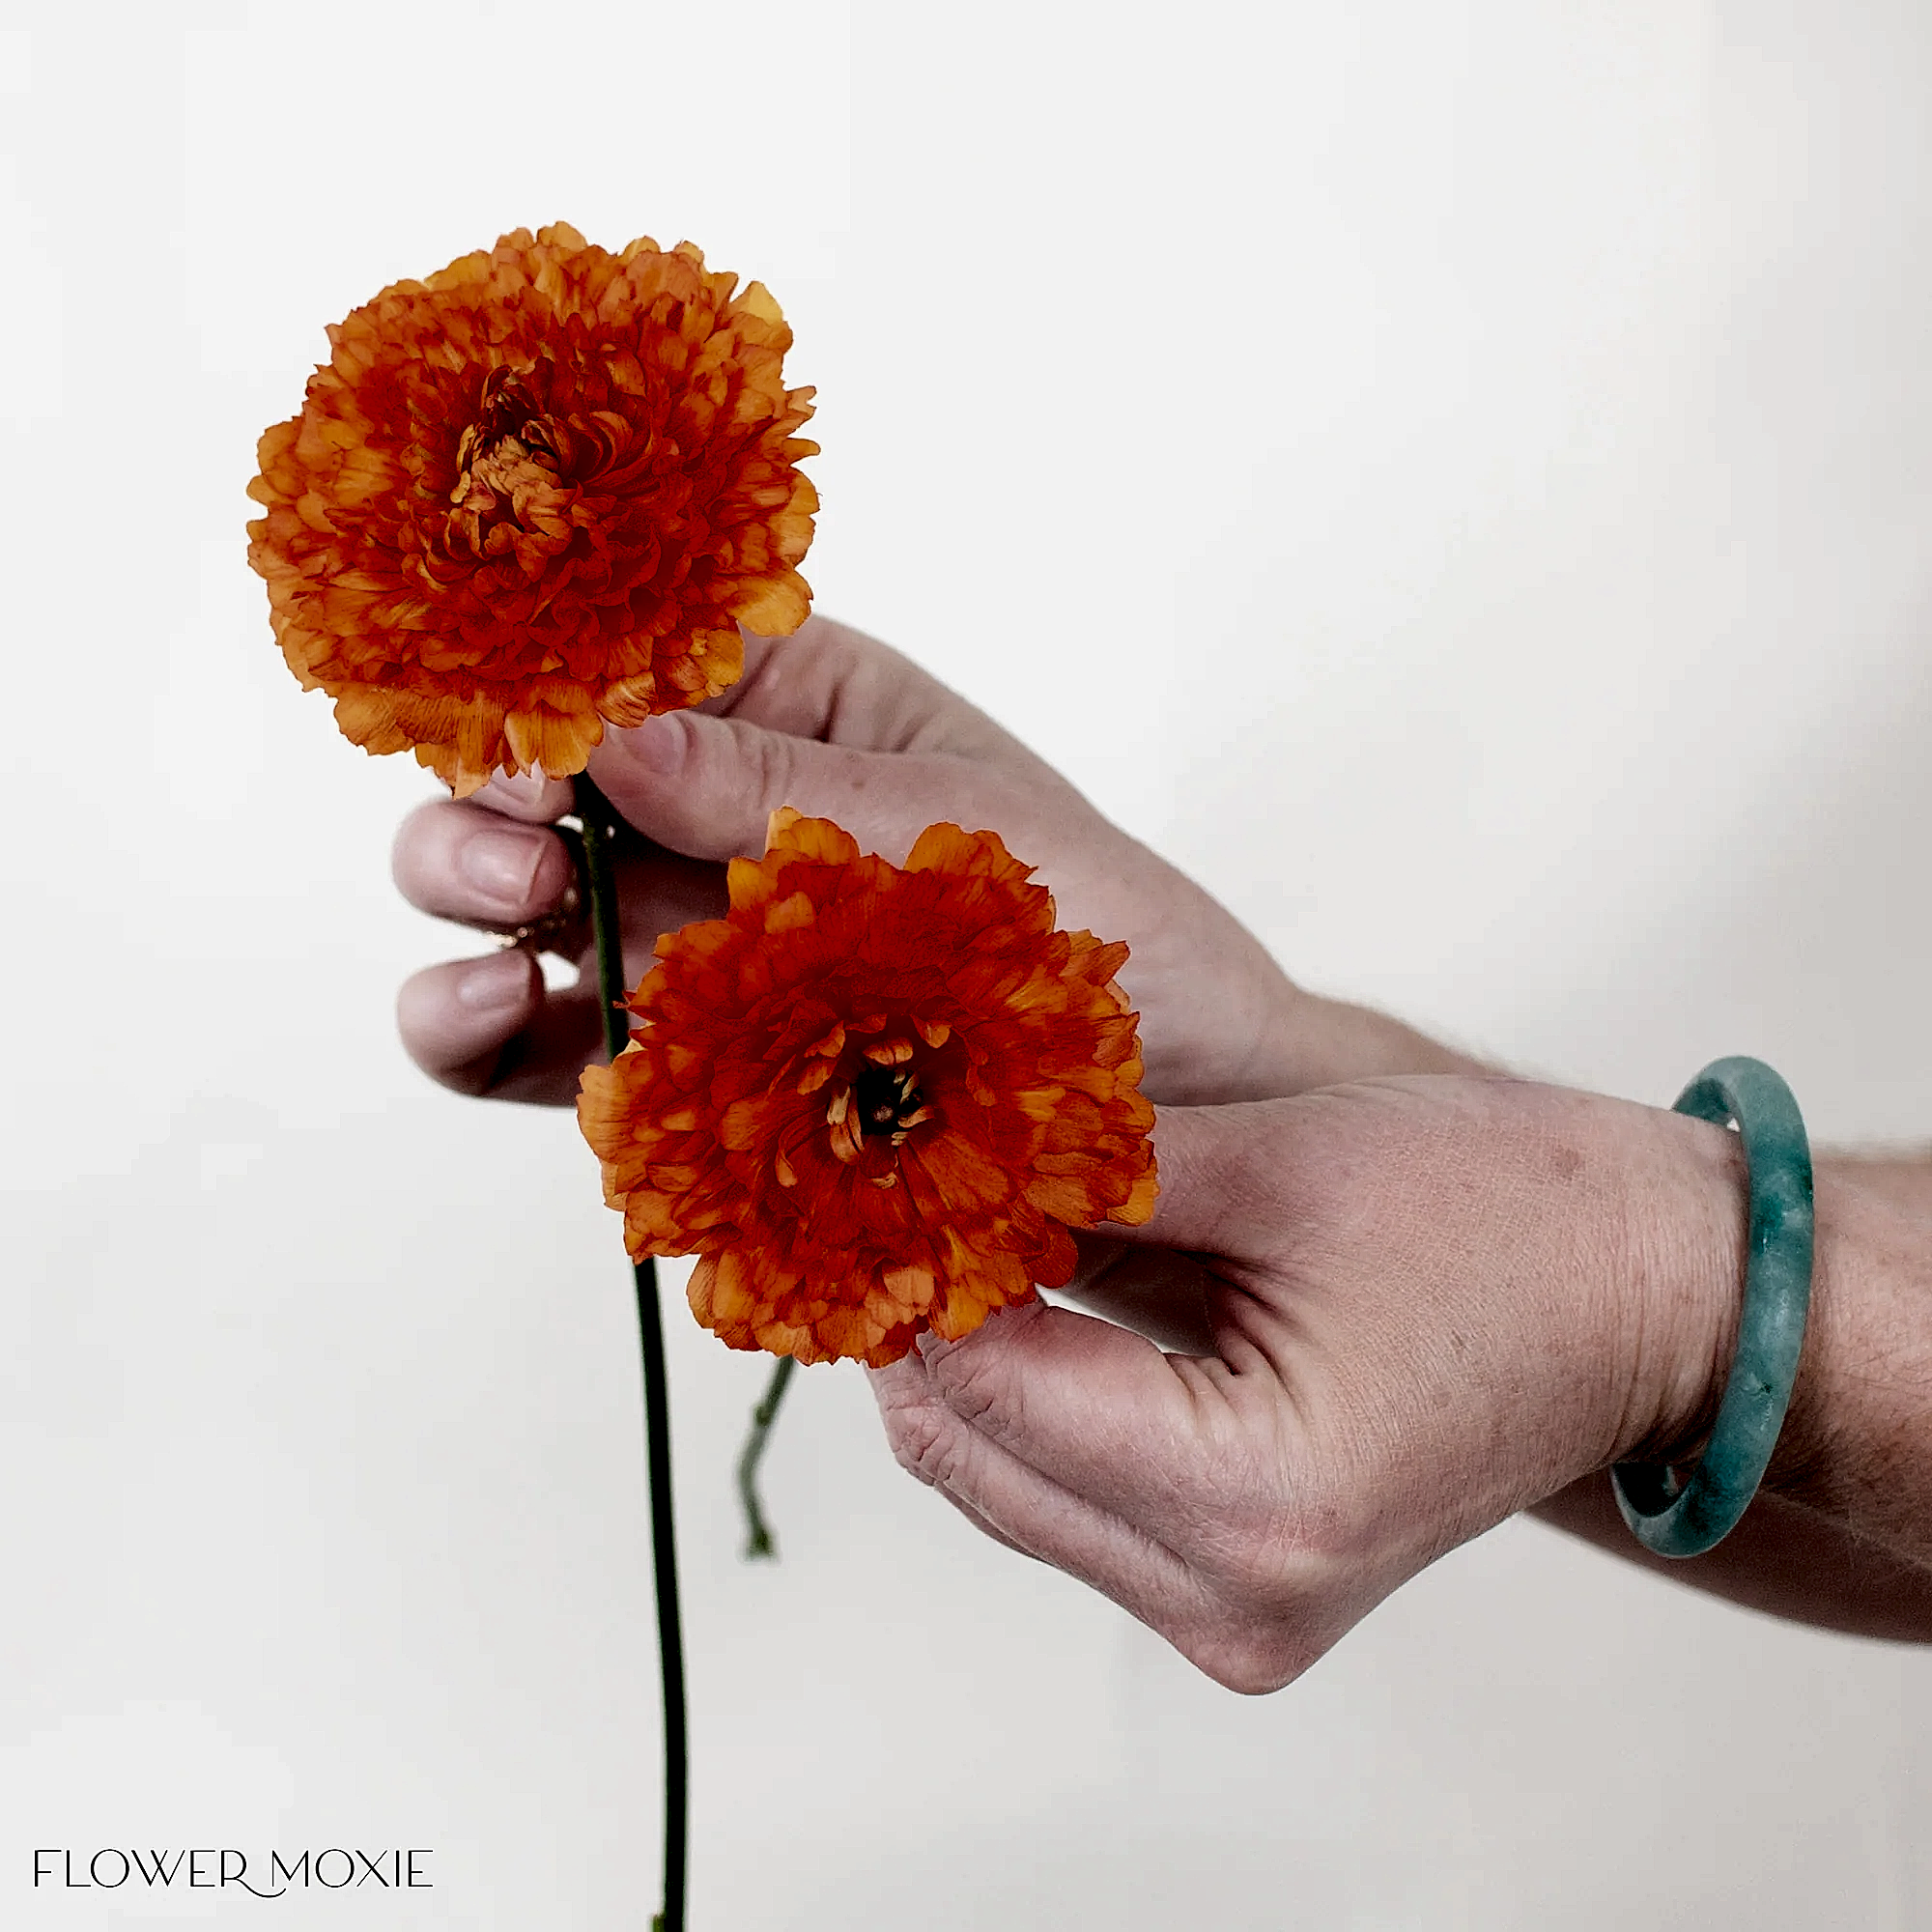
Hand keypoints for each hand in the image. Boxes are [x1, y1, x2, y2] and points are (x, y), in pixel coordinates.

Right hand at [392, 615, 1457, 1107]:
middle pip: (548, 782)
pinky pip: (559, 1044)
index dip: (550, 680)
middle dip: (489, 803)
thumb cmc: (1106, 931)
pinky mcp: (690, 1067)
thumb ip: (785, 795)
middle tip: (515, 853)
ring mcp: (697, 943)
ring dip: (468, 914)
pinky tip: (500, 1023)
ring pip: (524, 909)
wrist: (1177, 1112)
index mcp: (796, 708)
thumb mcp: (961, 832)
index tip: (523, 731)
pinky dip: (497, 1036)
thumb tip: (614, 738)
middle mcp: (722, 813)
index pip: (635, 661)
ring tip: (491, 952)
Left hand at [872, 1075, 1753, 1689]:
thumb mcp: (1276, 1163)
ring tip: (959, 1212)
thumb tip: (931, 1150)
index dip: (910, 1259)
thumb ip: (1082, 1170)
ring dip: (966, 1350)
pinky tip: (1027, 1284)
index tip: (872, 1152)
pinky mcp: (1234, 1593)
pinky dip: (1030, 1392)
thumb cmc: (1509, 1220)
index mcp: (1254, 1499)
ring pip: (1001, 1479)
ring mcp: (1234, 1616)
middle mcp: (1232, 1598)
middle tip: (897, 1172)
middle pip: (970, 1451)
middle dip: (920, 1308)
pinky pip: (1065, 1495)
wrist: (1648, 1305)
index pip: (987, 1383)